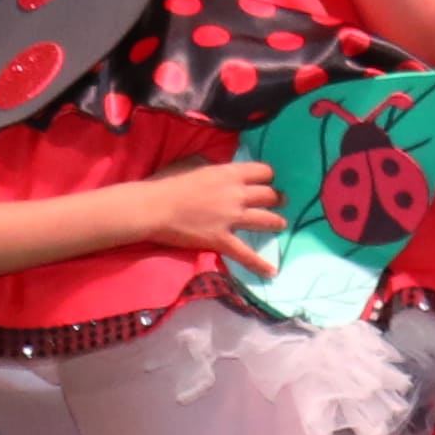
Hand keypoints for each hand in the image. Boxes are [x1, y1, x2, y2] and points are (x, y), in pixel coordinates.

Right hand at [139, 156, 286, 274]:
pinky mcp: (222, 240)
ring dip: (277, 222)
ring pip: (266, 220)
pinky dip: (260, 264)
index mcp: (229, 173)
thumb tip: (217, 167)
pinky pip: (246, 254)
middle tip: (281, 201)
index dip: (268, 176)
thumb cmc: (167, 182)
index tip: (268, 180)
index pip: (262, 171)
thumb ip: (210, 164)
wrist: (154, 207)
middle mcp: (237, 194)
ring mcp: (231, 218)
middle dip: (277, 198)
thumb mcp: (191, 162)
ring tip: (281, 225)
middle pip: (269, 195)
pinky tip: (272, 272)